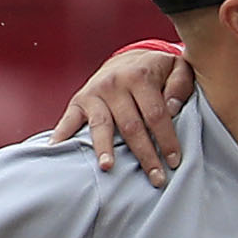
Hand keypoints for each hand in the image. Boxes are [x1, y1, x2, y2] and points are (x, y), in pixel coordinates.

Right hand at [50, 48, 194, 182]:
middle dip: (145, 155)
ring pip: (101, 126)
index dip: (166, 140)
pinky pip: (69, 120)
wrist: (127, 59)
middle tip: (156, 179)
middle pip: (131, 126)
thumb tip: (173, 107)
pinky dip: (62, 135)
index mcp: (140, 76)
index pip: (156, 114)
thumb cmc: (156, 71)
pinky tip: (57, 149)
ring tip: (108, 167)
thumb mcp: (176, 68)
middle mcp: (115, 83)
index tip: (174, 162)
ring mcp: (95, 93)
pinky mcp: (79, 101)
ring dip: (104, 149)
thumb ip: (180, 85)